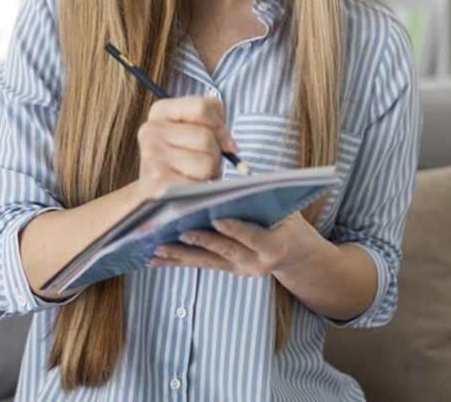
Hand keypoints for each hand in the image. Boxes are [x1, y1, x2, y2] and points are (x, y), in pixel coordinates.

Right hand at [136, 96, 237, 199]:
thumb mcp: (195, 130)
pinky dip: (202, 190)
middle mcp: (151, 130)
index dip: (220, 127)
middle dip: (215, 155)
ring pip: (206, 162)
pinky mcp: (158, 182)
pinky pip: (199, 184)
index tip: (222, 142)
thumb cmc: (181, 158)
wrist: (155, 193)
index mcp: (161, 111)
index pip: (202, 107)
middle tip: (204, 163)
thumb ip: (216, 123)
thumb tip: (230, 146)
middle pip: (206, 137)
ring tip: (196, 175)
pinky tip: (190, 188)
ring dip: (210, 173)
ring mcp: (152, 156)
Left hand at [147, 213, 317, 277]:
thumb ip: (263, 198)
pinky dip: (177, 261)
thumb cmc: (287, 221)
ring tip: (158, 249)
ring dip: (181, 256)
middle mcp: (257, 263)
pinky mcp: (228, 270)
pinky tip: (155, 260)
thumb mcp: (285, 209)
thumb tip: (236, 181)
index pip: (253, 236)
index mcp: (274, 246)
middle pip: (226, 251)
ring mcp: (241, 270)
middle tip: (180, 232)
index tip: (217, 219)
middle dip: (202, 241)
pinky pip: (201, 264)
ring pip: (208, 261)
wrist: (295, 253)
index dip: (236, 229)